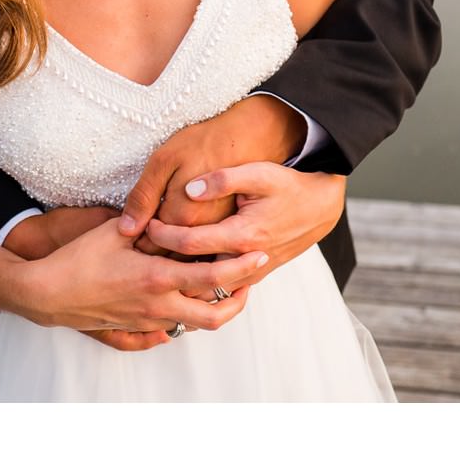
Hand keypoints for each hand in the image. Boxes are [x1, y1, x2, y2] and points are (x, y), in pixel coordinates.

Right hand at [0, 215, 267, 335]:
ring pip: (196, 324)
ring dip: (216, 308)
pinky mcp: (135, 328)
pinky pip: (171, 328)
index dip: (242, 269)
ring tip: (226, 287)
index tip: (260, 255)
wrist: (48, 294)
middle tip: (251, 279)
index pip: (214, 279)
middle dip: (240, 299)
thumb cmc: (79, 259)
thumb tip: (171, 213)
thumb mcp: (115, 231)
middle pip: (216, 315)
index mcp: (158, 278)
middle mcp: (158, 305)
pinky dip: (187, 316)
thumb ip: (146, 223)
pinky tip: (188, 300)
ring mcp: (148, 321)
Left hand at [138, 161, 347, 285]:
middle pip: (193, 272)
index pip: (189, 242)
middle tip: (139, 253)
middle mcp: (246, 259)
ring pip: (207, 286)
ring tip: (152, 266)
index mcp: (242, 234)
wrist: (319, 207)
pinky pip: (221, 287)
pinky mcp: (254, 275)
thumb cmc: (287, 185)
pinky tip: (180, 272)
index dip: (161, 235)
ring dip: (180, 278)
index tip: (143, 226)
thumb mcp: (258, 172)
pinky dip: (199, 282)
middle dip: (163, 264)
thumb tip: (191, 188)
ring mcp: (251, 271)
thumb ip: (223, 179)